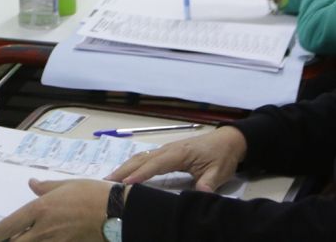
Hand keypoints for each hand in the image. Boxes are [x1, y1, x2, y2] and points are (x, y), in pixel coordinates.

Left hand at [0, 179, 111, 241]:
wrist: (118, 212)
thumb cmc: (92, 194)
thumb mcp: (65, 185)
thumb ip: (45, 187)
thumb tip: (31, 184)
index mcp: (39, 210)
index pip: (8, 226)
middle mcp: (43, 229)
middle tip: (4, 241)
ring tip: (23, 239)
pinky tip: (45, 241)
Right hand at [107, 126, 246, 192]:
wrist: (228, 141)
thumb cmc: (222, 156)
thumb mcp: (219, 172)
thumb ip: (207, 183)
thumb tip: (199, 195)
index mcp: (178, 153)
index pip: (155, 165)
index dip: (140, 174)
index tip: (125, 184)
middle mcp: (167, 150)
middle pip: (141, 159)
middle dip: (123, 170)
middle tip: (106, 182)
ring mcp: (165, 150)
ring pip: (140, 157)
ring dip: (124, 167)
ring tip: (110, 178)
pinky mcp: (166, 153)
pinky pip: (145, 158)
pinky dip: (132, 165)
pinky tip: (126, 173)